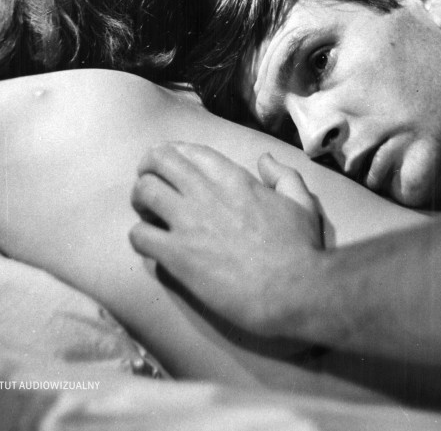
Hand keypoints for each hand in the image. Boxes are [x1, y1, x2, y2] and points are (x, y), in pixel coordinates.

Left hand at [129, 142, 323, 338]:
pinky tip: (153, 246)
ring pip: (143, 192)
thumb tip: (266, 159)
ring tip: (148, 215)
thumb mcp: (301, 202)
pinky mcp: (177, 255)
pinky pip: (139, 235)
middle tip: (151, 185)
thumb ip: (283, 175)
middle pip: (158, 161)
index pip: (189, 151)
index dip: (173, 154)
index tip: (169, 165)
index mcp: (233, 178)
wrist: (294, 289)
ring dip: (140, 200)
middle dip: (148, 169)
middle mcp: (205, 192)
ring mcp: (188, 222)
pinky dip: (140, 238)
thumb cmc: (301, 248)